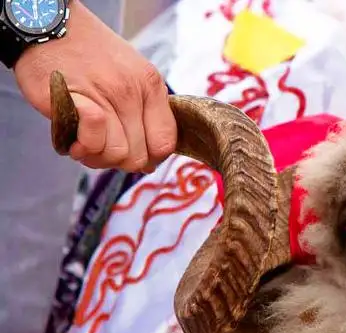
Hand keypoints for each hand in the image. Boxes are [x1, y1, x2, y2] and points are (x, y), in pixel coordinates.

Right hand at [14, 0, 176, 172]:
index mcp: (151, 85)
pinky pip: (92, 140)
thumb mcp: (131, 74)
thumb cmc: (88, 54)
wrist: (48, 25)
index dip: (150, 157)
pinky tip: (74, 137)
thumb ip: (145, 113)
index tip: (132, 151)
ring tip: (84, 141)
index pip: (165, 143)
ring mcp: (105, 96)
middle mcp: (132, 91)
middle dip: (119, 161)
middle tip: (101, 146)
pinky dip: (82, 145)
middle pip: (139, 156)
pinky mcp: (76, 101)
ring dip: (96, 155)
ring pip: (115, 155)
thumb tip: (149, 162)